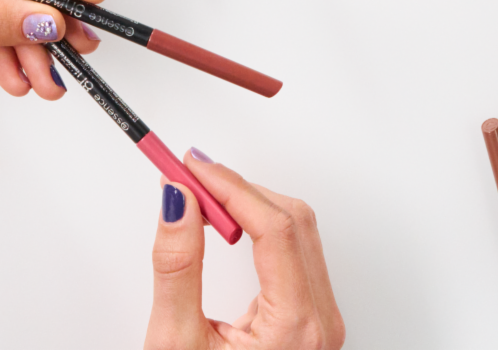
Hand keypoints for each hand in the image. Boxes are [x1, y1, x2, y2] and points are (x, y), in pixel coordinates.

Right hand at [146, 155, 343, 348]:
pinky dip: (258, 228)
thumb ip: (177, 266)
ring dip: (248, 204)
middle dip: (236, 188)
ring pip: (296, 231)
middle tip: (187, 176)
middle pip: (291, 220)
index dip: (229, 184)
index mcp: (296, 329)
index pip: (273, 226)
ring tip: (199, 200)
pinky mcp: (309, 320)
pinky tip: (225, 224)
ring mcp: (319, 322)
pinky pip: (293, 252)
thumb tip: (178, 201)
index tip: (190, 166)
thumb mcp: (177, 344)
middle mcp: (320, 323)